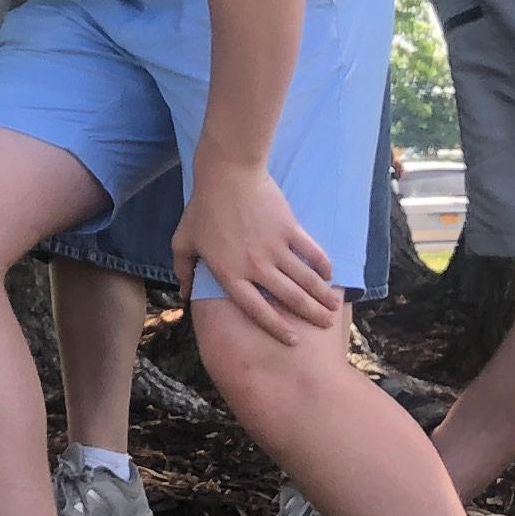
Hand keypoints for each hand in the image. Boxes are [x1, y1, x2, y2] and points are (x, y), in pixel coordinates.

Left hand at [172, 162, 339, 344]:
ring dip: (322, 296)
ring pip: (305, 280)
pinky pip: (312, 252)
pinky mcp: (289, 229)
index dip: (276, 328)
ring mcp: (275, 248)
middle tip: (324, 325)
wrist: (227, 175)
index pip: (256, 310)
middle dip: (310, 315)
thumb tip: (182, 295)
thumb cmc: (202, 208)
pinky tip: (329, 275)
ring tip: (333, 307)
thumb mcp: (183, 241)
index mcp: (229, 273)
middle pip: (288, 299)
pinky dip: (323, 265)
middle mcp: (255, 266)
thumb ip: (183, 269)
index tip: (292, 340)